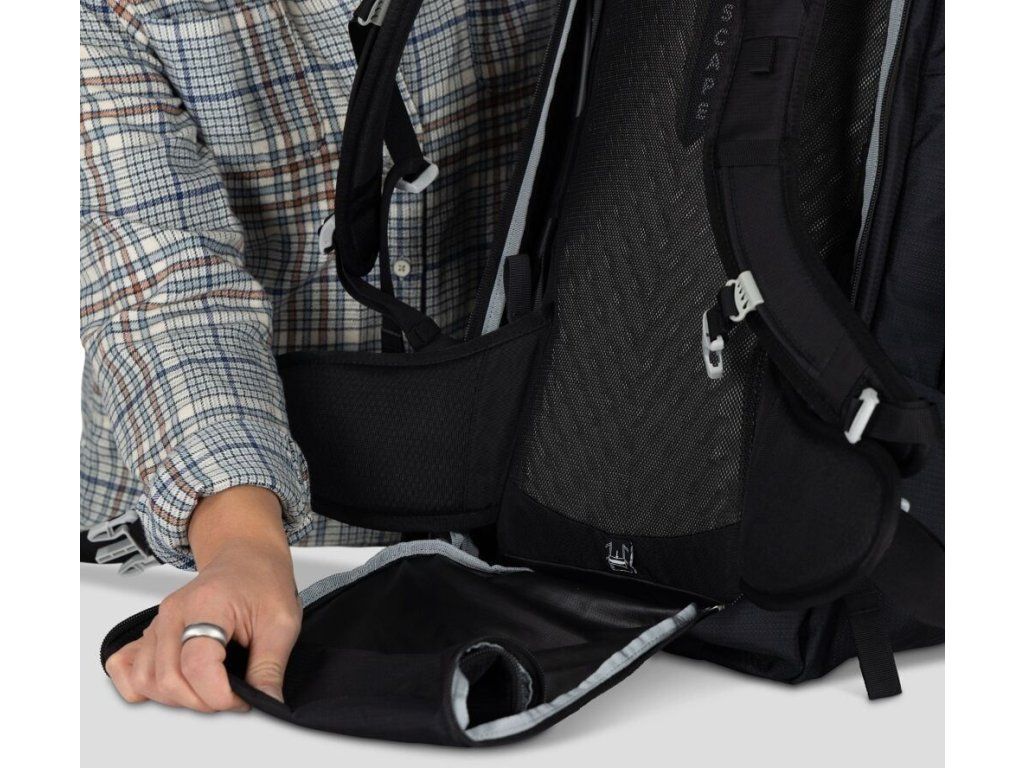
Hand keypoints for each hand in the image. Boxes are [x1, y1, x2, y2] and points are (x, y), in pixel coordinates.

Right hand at [105, 486, 300, 711]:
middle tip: (232, 696)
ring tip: (209, 689)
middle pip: (167, 679)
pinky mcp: (151, 632)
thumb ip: (270, 666)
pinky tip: (174, 685)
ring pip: (145, 680)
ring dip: (177, 698)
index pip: (196, 664)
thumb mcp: (282, 621)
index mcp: (206, 605)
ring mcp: (158, 623)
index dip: (220, 695)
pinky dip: (143, 686)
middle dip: (202, 701)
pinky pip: (124, 667)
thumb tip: (268, 702)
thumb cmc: (262, 581)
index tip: (244, 700)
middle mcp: (173, 614)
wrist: (245, 558)